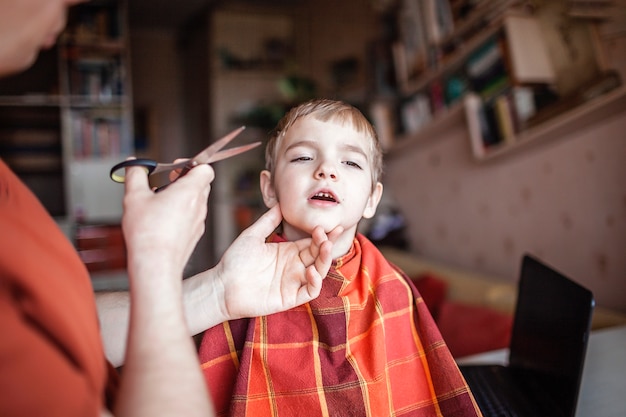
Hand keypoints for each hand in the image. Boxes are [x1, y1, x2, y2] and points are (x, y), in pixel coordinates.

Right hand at [122, 161, 213, 283]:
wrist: (156, 264)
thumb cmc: (147, 232)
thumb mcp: (135, 197)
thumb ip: (135, 175)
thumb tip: (134, 164)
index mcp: (190, 191)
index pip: (206, 169)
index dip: (192, 164)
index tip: (174, 167)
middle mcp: (199, 206)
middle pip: (202, 184)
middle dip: (185, 179)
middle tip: (167, 182)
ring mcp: (199, 222)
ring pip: (197, 201)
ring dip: (182, 196)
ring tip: (160, 201)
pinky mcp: (195, 235)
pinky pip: (193, 217)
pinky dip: (182, 213)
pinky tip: (162, 219)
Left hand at [213, 205, 341, 320]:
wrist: (222, 286)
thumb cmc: (235, 261)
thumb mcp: (252, 235)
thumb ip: (268, 221)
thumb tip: (280, 203)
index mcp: (288, 252)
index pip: (312, 242)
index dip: (321, 235)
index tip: (325, 225)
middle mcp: (294, 267)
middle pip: (318, 255)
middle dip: (327, 244)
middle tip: (329, 233)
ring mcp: (293, 283)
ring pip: (319, 272)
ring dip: (325, 260)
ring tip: (325, 246)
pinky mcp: (290, 298)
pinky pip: (310, 291)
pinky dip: (315, 282)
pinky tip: (310, 270)